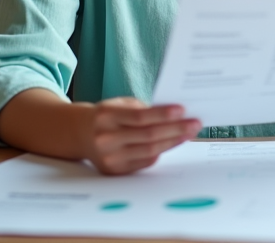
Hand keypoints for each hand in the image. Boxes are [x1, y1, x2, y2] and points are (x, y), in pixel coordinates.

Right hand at [81, 97, 202, 174]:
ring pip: (149, 151)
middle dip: (175, 129)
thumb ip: (142, 109)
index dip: (163, 114)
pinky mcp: (115, 171)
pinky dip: (161, 151)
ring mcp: (110, 157)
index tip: (182, 110)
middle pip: (148, 135)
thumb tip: (174, 115)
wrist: (80, 134)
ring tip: (189, 133)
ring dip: (173, 142)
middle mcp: (106, 138)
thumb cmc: (107, 116)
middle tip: (195, 124)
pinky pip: (145, 162)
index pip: (140, 117)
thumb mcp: (119, 104)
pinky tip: (173, 142)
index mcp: (107, 116)